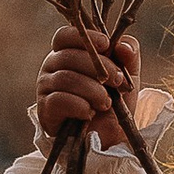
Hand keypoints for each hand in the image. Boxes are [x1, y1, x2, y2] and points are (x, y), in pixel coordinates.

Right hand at [35, 26, 140, 147]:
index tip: (106, 44)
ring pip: (65, 78)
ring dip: (92, 90)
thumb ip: (128, 55)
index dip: (84, 36)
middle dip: (98, 67)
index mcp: (68, 53)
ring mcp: (45, 88)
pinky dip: (79, 105)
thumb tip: (121, 44)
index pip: (65, 35)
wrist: (109, 138)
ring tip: (107, 103)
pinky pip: (58, 100)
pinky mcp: (45, 110)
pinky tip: (90, 113)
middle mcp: (52, 67)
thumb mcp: (128, 76)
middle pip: (67, 56)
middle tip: (117, 81)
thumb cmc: (115, 103)